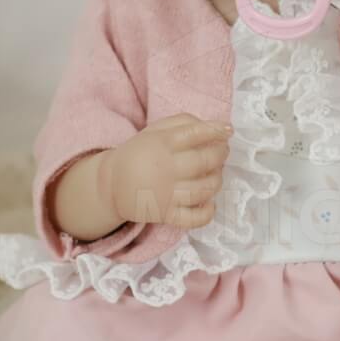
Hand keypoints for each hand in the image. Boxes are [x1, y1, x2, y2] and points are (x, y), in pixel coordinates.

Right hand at [105, 112, 231, 229]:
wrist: (111, 184)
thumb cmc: (140, 153)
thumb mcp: (154, 130)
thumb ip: (182, 122)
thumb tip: (213, 125)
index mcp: (161, 144)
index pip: (195, 134)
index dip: (216, 131)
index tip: (228, 130)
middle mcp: (165, 168)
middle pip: (204, 161)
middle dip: (221, 155)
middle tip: (222, 151)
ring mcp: (166, 194)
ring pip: (203, 189)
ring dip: (217, 180)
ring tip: (216, 173)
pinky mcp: (165, 214)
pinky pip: (192, 218)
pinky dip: (207, 213)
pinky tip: (210, 203)